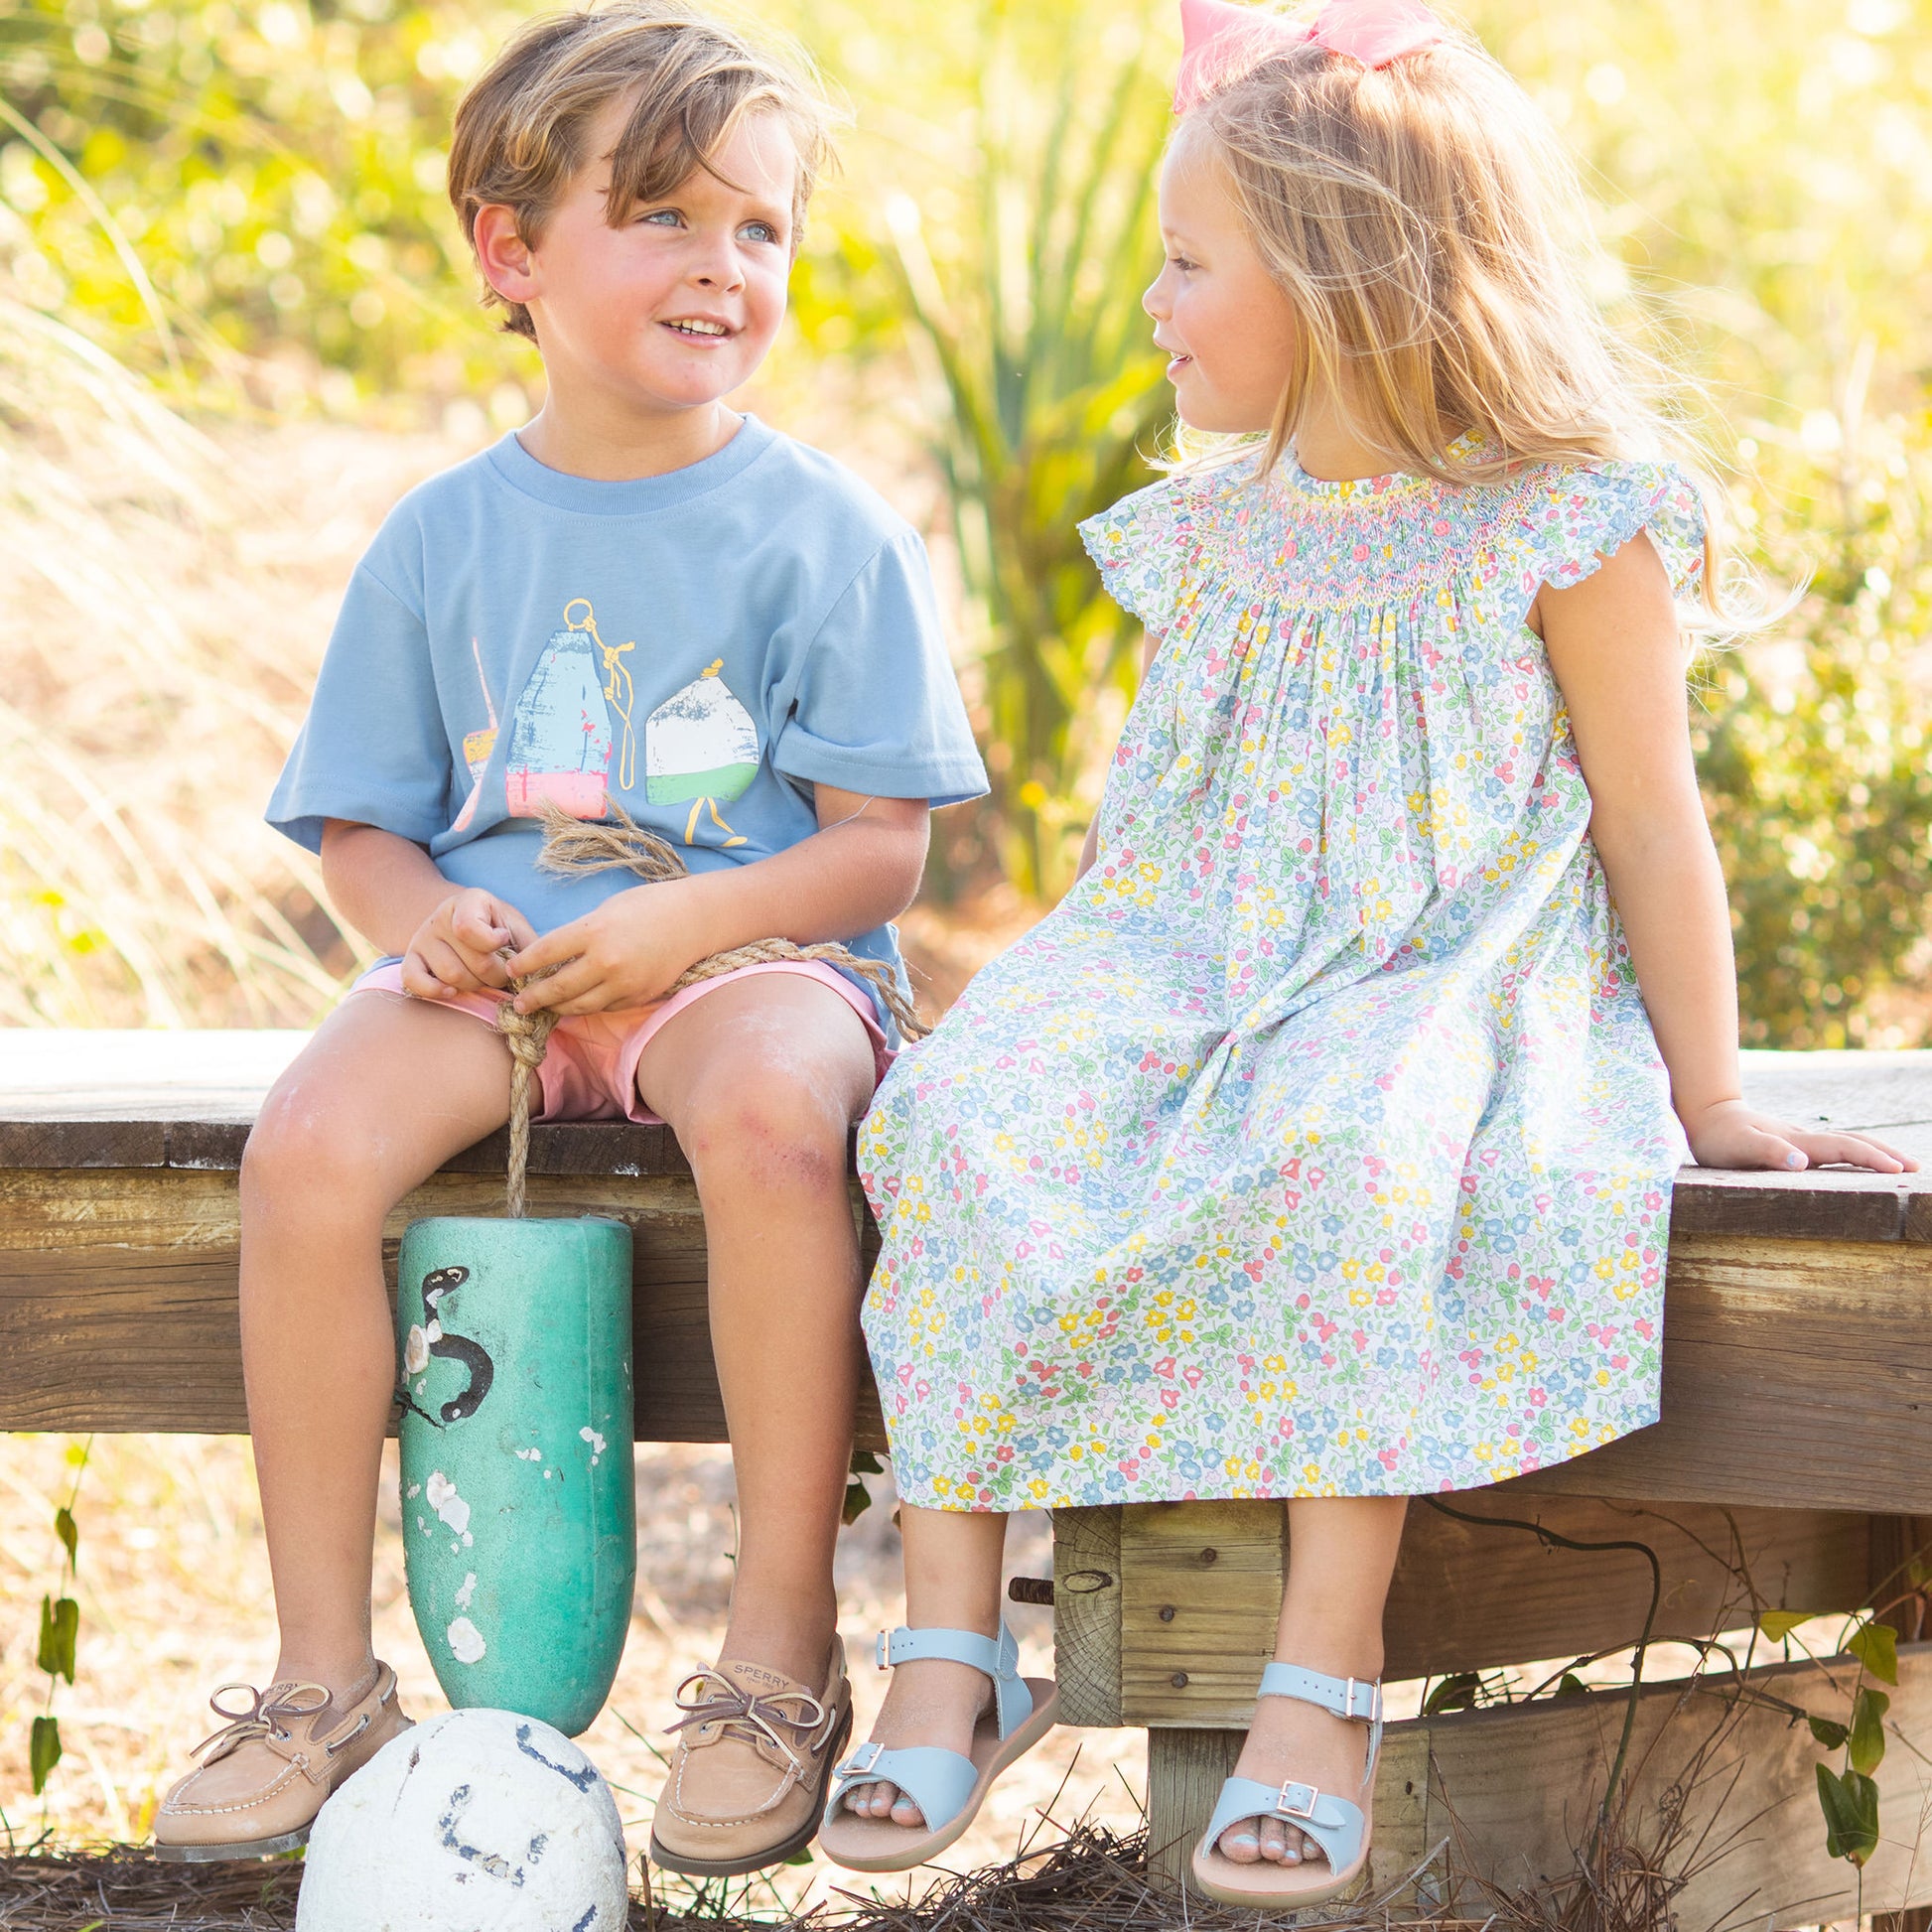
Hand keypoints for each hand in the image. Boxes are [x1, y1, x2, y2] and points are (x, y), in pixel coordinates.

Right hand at [400, 889, 537, 999]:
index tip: (504, 941)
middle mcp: (440, 917)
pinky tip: (452, 992)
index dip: (491, 943)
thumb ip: (529, 946)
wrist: (462, 922)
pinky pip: (414, 981)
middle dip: (495, 976)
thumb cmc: (496, 927)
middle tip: (503, 974)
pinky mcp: (410, 959)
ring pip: (450, 976)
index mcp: (468, 901)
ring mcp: (422, 939)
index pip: (468, 928)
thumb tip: (540, 975)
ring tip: (484, 979)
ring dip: (474, 986)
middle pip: (470, 961)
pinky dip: (434, 991)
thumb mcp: (515, 927)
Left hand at [505, 880, 713, 1018]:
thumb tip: (549, 958)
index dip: (523, 965)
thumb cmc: (647, 906)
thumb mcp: (605, 911)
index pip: (545, 953)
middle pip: (558, 987)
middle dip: (534, 997)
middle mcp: (607, 961)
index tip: (511, 970)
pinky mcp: (638, 997)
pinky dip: (587, 1006)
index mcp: (594, 932)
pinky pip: (604, 1007)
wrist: (692, 921)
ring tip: (544, 1006)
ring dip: (557, 1007)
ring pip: (579, 1006)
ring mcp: (624, 983)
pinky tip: (577, 1003)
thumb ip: (578, 935)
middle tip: (519, 1003)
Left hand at [1683, 1097, 1917, 1173]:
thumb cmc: (1719, 1137)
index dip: (1870, 1158)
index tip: (1897, 1170)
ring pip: (1845, 1143)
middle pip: (1853, 1142)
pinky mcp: (1794, 1145)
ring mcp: (1801, 1141)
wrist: (1707, 1115)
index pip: (1843, 1149)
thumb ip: (1767, 1152)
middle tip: (1915, 1168)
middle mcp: (1805, 1140)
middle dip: (1885, 1154)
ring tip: (1899, 1165)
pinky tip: (1859, 1163)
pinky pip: (1833, 1149)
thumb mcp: (1737, 1147)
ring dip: (1874, 1152)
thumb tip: (1802, 1163)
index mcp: (1798, 1142)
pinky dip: (1855, 1154)